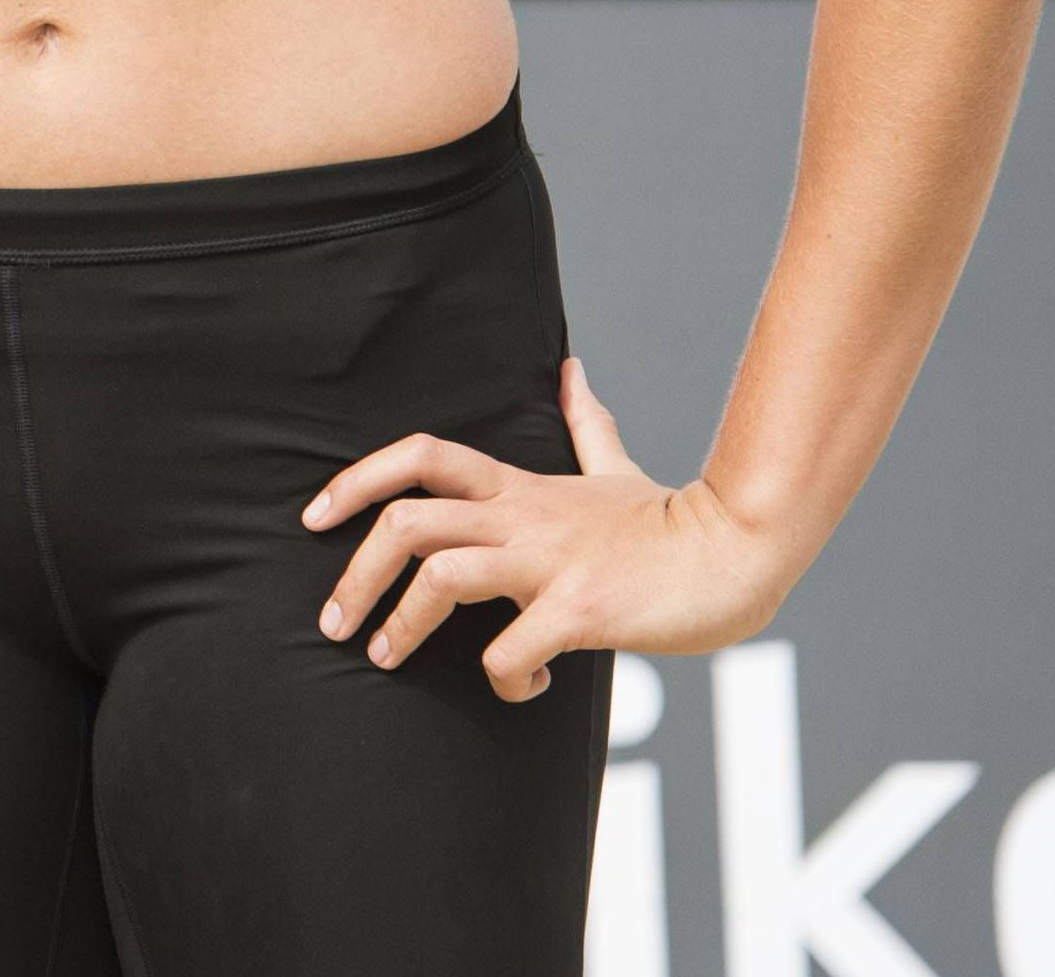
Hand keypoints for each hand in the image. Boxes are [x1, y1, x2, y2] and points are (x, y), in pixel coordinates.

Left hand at [306, 359, 801, 702]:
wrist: (740, 552)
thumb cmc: (674, 521)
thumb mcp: (617, 466)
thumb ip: (584, 425)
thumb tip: (570, 370)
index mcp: (520, 488)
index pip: (419, 456)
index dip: (356, 479)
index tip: (314, 517)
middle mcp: (523, 518)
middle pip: (406, 522)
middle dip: (354, 573)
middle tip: (333, 622)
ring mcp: (550, 563)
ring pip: (441, 579)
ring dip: (401, 626)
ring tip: (387, 658)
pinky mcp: (581, 610)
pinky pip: (509, 651)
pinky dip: (503, 678)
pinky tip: (523, 683)